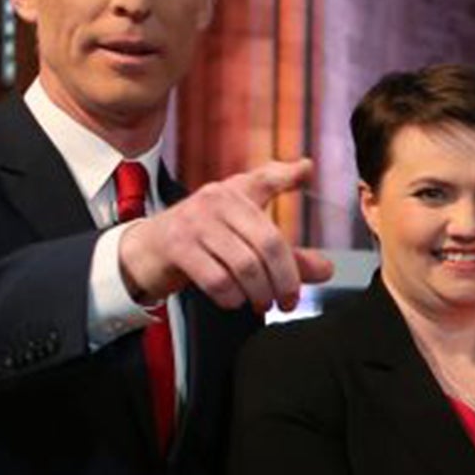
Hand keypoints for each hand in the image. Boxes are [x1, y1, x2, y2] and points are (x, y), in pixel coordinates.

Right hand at [118, 157, 333, 313]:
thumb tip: (328, 269)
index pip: (265, 179)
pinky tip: (234, 301)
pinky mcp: (177, 246)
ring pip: (245, 265)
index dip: (287, 174)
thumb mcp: (243, 241)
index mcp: (234, 192)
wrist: (146, 252)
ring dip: (259, 293)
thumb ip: (286, 255)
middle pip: (268, 242)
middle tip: (288, 301)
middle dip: (285, 279)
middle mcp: (216, 199)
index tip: (307, 170)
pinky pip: (217, 279)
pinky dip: (231, 297)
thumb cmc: (202, 244)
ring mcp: (195, 221)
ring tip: (262, 304)